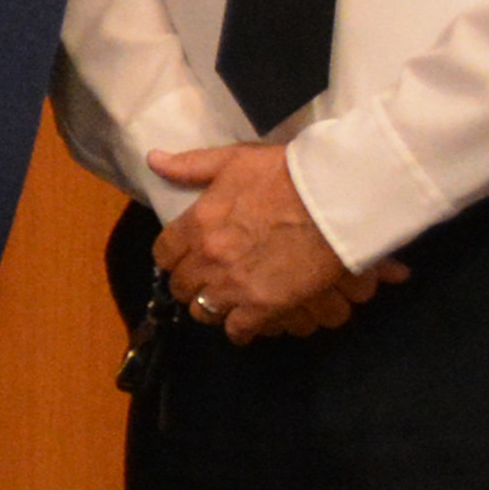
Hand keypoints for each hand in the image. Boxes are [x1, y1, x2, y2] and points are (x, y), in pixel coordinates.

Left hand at [145, 144, 406, 342]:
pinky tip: (246, 322)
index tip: (184, 257)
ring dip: (211, 306)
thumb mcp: (234, 160)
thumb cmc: (286, 174)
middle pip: (181, 286)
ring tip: (224, 300)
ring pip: (203, 311)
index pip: (164, 254)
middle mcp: (208, 259)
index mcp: (197, 223)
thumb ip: (190, 165)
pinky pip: (236, 330)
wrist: (335, 198)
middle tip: (206, 278)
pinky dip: (239, 329)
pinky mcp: (263, 307)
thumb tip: (153, 160)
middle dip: (190, 282)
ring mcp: (234, 286)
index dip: (173, 256)